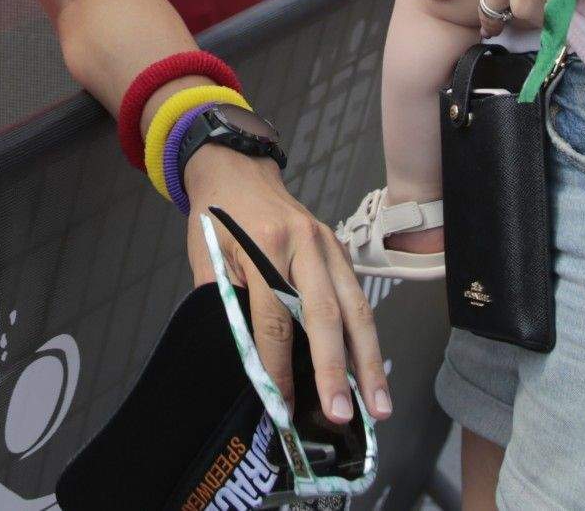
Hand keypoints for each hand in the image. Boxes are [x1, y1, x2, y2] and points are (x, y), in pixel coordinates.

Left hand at [179, 146, 391, 426]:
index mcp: (262, 246)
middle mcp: (303, 244)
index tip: (281, 405)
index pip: (274, 318)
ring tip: (379, 406)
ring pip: (355, 308)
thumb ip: (224, 306)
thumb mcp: (205, 258)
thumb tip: (249, 363)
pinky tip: (372, 371)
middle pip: (324, 314)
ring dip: (369, 360)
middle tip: (342, 414)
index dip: (278, 365)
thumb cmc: (215, 218)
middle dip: (336, 369)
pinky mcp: (340, 249)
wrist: (237, 169)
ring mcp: (327, 244)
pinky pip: (357, 297)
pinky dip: (367, 337)